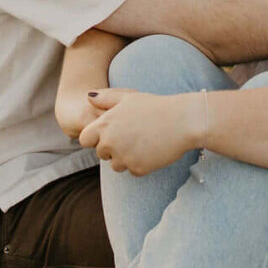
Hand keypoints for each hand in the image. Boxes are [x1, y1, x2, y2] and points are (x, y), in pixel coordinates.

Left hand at [78, 88, 203, 175]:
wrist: (183, 121)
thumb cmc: (156, 106)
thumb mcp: (128, 97)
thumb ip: (105, 98)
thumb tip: (88, 97)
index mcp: (105, 125)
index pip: (85, 139)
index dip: (95, 137)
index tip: (110, 133)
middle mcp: (110, 142)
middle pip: (102, 153)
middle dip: (113, 148)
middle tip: (133, 135)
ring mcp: (124, 157)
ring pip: (117, 165)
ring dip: (126, 157)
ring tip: (143, 142)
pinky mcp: (138, 169)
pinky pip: (133, 170)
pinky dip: (141, 163)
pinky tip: (152, 150)